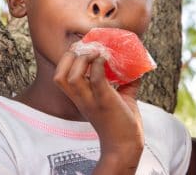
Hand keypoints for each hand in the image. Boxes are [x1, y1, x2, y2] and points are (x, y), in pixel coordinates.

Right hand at [53, 48, 143, 170]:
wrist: (126, 146)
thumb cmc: (122, 123)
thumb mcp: (120, 98)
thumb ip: (125, 83)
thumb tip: (136, 67)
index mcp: (80, 97)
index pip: (59, 75)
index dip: (66, 58)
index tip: (83, 47)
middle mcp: (81, 99)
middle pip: (59, 75)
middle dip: (70, 56)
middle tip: (88, 48)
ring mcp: (92, 101)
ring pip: (71, 77)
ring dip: (83, 59)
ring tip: (97, 52)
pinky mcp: (105, 101)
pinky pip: (95, 79)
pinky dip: (99, 65)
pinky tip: (106, 59)